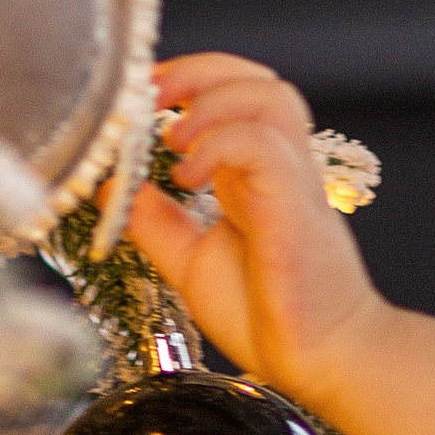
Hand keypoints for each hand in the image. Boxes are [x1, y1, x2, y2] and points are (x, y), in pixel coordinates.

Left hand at [129, 54, 381, 397]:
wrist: (319, 361)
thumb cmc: (269, 316)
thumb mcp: (190, 261)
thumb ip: (156, 222)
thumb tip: (114, 186)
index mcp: (253, 176)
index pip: (235, 94)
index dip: (189, 81)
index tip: (142, 97)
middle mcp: (277, 169)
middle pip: (257, 80)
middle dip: (199, 73)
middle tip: (151, 97)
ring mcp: (292, 182)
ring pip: (271, 97)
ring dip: (212, 101)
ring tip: (173, 138)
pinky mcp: (296, 205)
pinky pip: (265, 146)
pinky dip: (219, 145)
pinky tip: (189, 177)